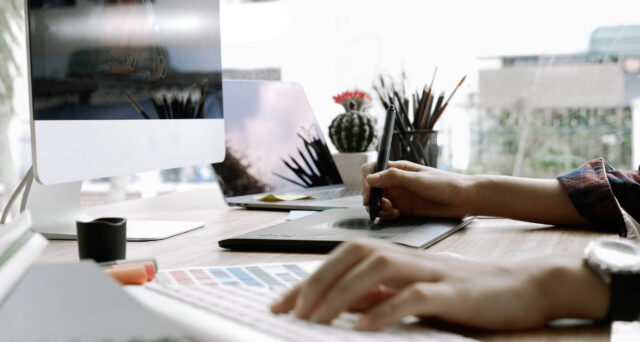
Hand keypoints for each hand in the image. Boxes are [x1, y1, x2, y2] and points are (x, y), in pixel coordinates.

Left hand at [270, 239, 608, 330]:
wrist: (520, 286)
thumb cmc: (462, 293)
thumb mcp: (411, 293)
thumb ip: (376, 295)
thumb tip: (336, 306)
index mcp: (396, 258)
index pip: (342, 259)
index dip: (309, 278)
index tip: (280, 305)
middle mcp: (408, 258)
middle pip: (353, 255)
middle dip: (317, 281)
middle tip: (290, 312)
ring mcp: (430, 272)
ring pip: (378, 267)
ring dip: (342, 292)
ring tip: (316, 319)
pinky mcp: (452, 292)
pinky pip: (413, 296)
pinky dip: (385, 309)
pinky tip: (362, 327)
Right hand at [361, 160, 473, 219]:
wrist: (463, 199)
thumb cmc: (444, 184)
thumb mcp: (418, 179)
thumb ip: (394, 177)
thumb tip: (370, 178)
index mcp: (397, 169)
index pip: (371, 170)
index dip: (366, 181)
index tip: (369, 193)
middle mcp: (395, 182)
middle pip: (371, 188)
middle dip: (372, 198)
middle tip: (381, 205)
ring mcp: (399, 196)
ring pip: (377, 202)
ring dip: (379, 208)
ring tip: (392, 211)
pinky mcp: (404, 209)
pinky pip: (387, 213)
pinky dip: (387, 215)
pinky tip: (398, 215)